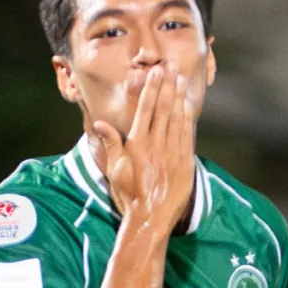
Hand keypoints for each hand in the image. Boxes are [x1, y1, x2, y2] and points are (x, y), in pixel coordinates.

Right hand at [92, 67, 197, 235]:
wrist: (150, 219)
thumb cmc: (128, 196)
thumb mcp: (114, 170)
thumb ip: (111, 144)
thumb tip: (100, 123)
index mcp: (137, 145)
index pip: (146, 110)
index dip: (152, 88)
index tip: (156, 73)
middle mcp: (156, 146)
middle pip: (164, 108)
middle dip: (168, 86)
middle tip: (172, 67)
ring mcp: (173, 153)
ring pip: (177, 118)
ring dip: (179, 97)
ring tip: (180, 80)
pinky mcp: (185, 163)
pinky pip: (187, 135)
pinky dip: (188, 118)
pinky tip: (187, 105)